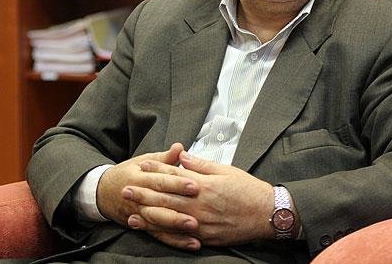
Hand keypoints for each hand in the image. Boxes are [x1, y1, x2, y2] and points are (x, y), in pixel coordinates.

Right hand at [96, 143, 199, 236]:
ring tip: (194, 228)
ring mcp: (139, 214)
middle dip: (179, 208)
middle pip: (160, 203)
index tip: (195, 184)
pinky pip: (159, 235)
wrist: (103, 192)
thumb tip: (179, 147)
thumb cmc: (127, 174)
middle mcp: (139, 197)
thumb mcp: (143, 161)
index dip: (177, 183)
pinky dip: (174, 240)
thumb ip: (164, 158)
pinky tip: (190, 242)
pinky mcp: (142, 227)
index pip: (160, 180)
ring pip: (158, 221)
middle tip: (197, 211)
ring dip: (176, 226)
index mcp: (141, 178)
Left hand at [125, 151, 274, 248]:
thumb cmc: (248, 190)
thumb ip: (201, 165)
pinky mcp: (205, 236)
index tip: (141, 166)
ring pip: (168, 218)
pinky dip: (163, 232)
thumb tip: (183, 156)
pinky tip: (152, 230)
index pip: (174, 175)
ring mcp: (201, 222)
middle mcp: (200, 203)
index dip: (156, 170)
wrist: (266, 213)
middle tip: (125, 189)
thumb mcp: (226, 171)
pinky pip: (179, 235)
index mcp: (204, 185)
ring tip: (130, 211)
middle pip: (165, 197)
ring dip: (147, 214)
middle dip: (143, 193)